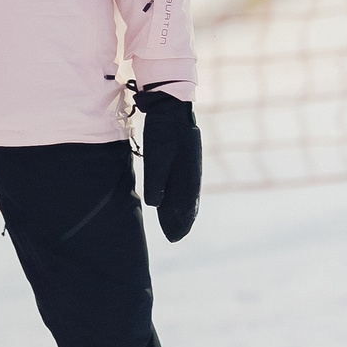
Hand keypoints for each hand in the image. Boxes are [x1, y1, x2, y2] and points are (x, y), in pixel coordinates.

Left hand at [133, 87, 199, 241]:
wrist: (170, 108)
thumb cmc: (163, 131)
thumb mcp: (158, 156)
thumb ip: (157, 180)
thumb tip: (155, 204)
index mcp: (189, 174)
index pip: (187, 206)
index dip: (182, 222)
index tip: (175, 237)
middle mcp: (191, 174)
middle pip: (188, 203)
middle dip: (182, 221)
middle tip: (175, 238)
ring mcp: (187, 168)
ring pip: (184, 196)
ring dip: (179, 212)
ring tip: (173, 226)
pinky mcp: (181, 161)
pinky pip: (181, 185)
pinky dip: (177, 198)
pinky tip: (168, 203)